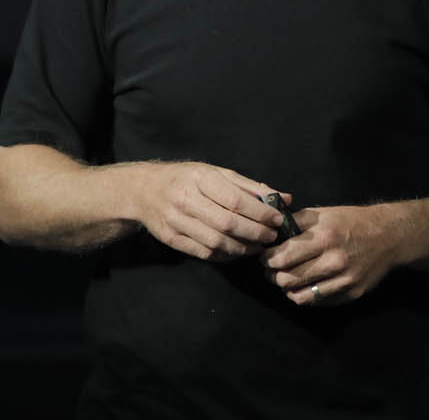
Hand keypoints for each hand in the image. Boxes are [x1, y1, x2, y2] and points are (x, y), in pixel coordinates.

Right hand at [132, 162, 289, 262]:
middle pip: (228, 223)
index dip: (261, 212)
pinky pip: (205, 253)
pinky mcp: (171, 239)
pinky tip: (237, 251)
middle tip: (271, 236)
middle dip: (256, 232)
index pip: (236, 200)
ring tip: (258, 245)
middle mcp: (185, 199)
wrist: (144, 190)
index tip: (277, 219)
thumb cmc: (186, 178)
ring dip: (243, 248)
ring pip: (217, 242)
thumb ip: (249, 187)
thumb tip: (284, 198)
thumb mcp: (215, 172)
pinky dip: (226, 255)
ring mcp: (176, 221)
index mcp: (199, 178)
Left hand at [260, 203, 411, 305]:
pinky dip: (305, 296)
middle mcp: (334, 261)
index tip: (264, 257)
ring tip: (283, 281)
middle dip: (273, 275)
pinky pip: (318, 302)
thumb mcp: (323, 213)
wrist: (388, 236)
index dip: (267, 258)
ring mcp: (344, 280)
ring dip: (286, 289)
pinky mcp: (351, 293)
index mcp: (324, 238)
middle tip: (270, 270)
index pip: (283, 256)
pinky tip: (301, 287)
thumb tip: (271, 230)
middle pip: (288, 278)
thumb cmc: (351, 221)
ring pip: (301, 295)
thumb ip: (296, 222)